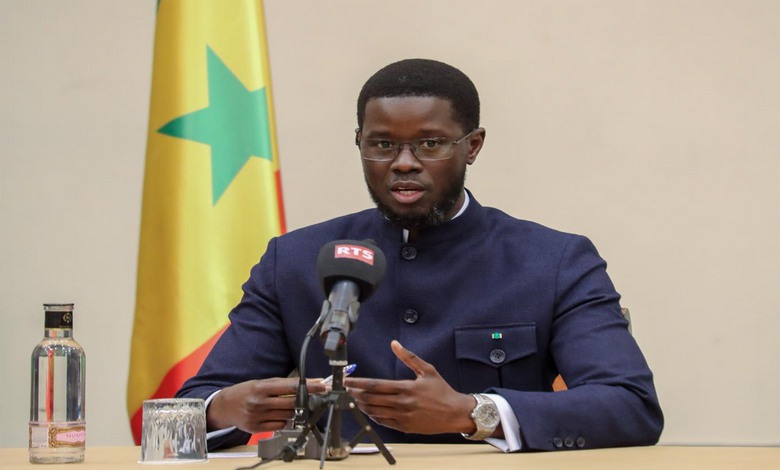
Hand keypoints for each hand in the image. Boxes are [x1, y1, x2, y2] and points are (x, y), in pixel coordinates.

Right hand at [207, 377, 325, 432]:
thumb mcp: (261, 383)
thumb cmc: (246, 391)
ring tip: (289, 405)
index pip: (290, 387)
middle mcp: (259, 402)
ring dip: (294, 410)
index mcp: (261, 387)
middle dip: (306, 399)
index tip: (322, 386)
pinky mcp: (256, 429)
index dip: (308, 387)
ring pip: (287, 415)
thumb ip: (282, 385)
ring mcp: (257, 417)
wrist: (225, 406)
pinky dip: (284, 420)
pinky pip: (279, 426)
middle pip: (291, 403)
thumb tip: (307, 384)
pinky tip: (279, 415)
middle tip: (316, 396)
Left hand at [344, 340, 475, 434]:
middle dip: (356, 393)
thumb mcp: (427, 370)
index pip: (375, 385)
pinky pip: (383, 422)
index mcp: (406, 388)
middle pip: (371, 399)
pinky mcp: (404, 427)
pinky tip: (370, 410)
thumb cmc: (442, 391)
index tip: (347, 380)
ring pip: (375, 411)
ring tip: (356, 398)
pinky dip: (373, 416)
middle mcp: (402, 403)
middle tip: (348, 388)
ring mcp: (402, 417)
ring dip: (362, 405)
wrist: (455, 413)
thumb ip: (409, 357)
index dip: (359, 383)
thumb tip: (394, 343)